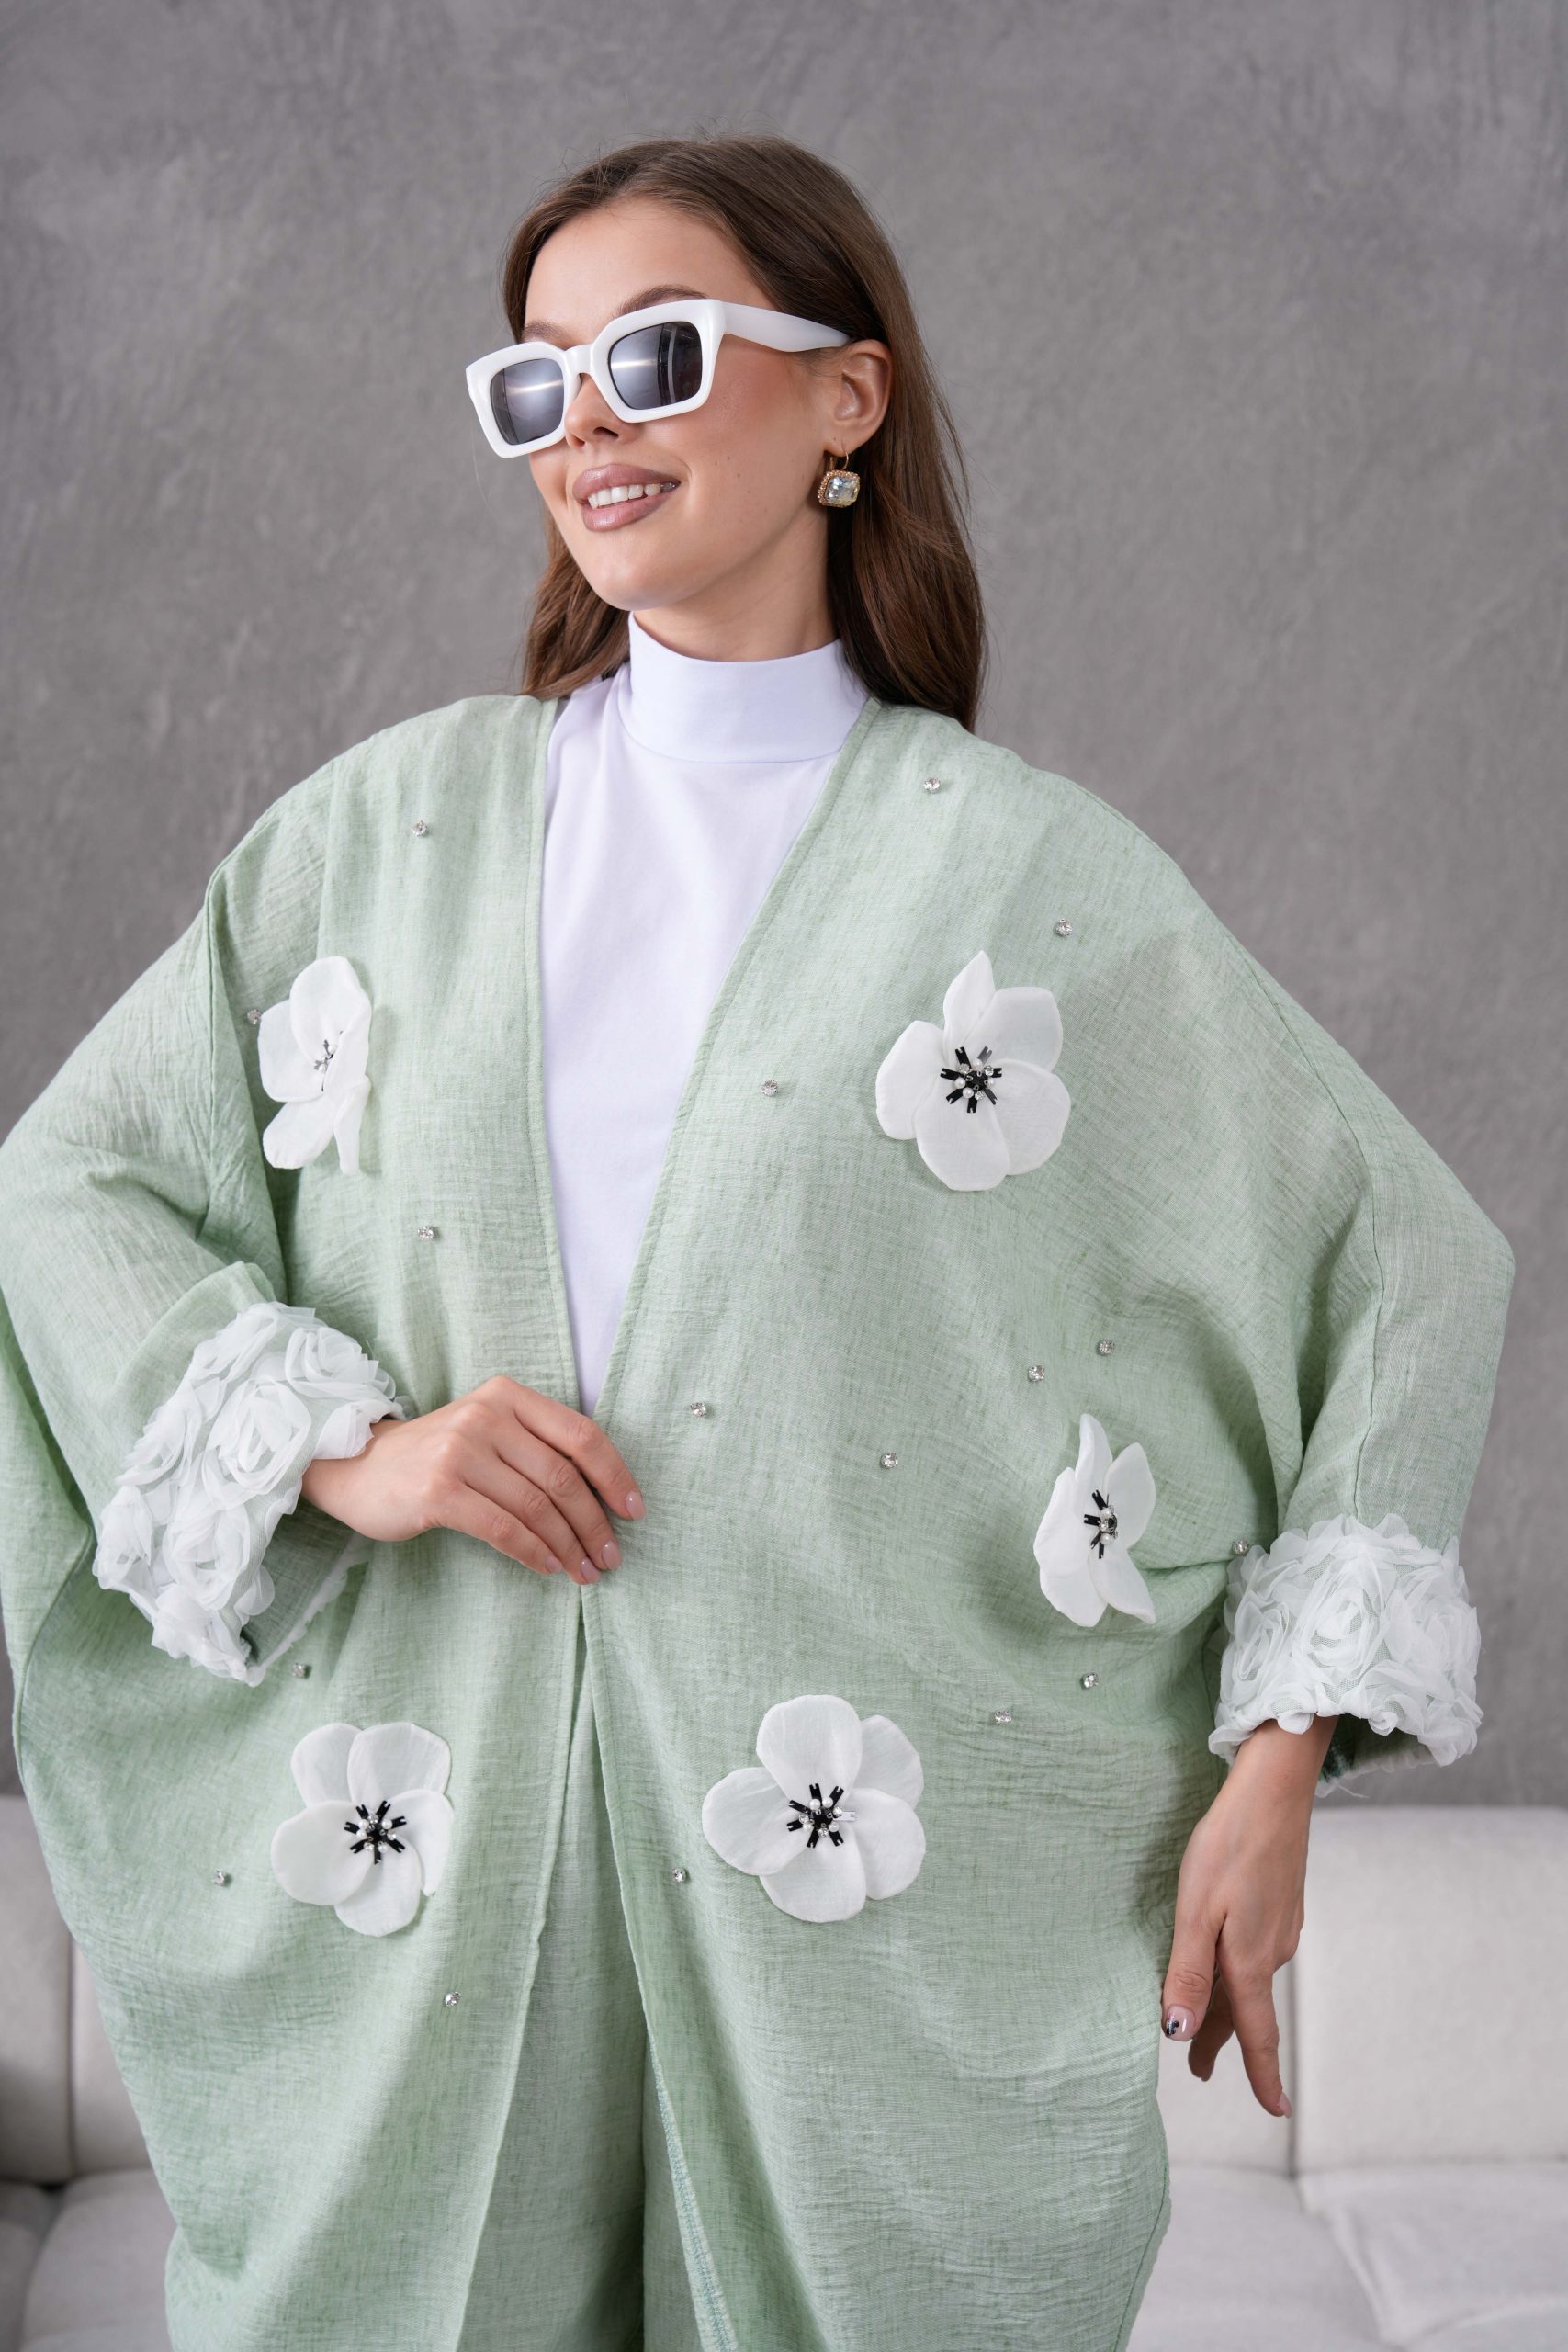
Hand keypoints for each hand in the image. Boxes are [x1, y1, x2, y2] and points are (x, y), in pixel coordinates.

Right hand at [299, 1374, 643, 1586]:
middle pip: (563, 1476)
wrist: (358, 1467)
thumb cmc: (436, 1456)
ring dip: (569, 1546)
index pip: (580, 1434)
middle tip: (610, 1557)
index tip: (634, 1512)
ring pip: (537, 1506)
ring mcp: (460, 1451)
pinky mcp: (440, 1490)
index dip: (614, 1475)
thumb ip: (536, 1446)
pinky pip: (504, 1528)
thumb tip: (602, 1496)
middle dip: (595, 1523)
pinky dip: (534, 1552)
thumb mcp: (487, 1430)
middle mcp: (486, 1416)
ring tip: (585, 1571)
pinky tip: (548, 1567)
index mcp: (507, 1396)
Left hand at [1158, 1715, 1339, 2116]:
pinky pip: (1255, 1951)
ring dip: (1226, 2004)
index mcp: (1251, 1960)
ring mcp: (1281, 1924)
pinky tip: (1224, 1960)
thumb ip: (1187, 1973)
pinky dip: (1235, 1970)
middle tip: (1200, 2071)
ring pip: (1248, 1978)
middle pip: (1245, 2008)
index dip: (1261, 2075)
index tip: (1277, 2112)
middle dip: (1222, 2040)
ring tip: (1202, 2023)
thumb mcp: (1195, 1910)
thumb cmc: (1228, 1845)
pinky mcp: (1281, 1902)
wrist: (1273, 1789)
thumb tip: (1180, 2034)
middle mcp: (1273, 1949)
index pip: (1255, 2033)